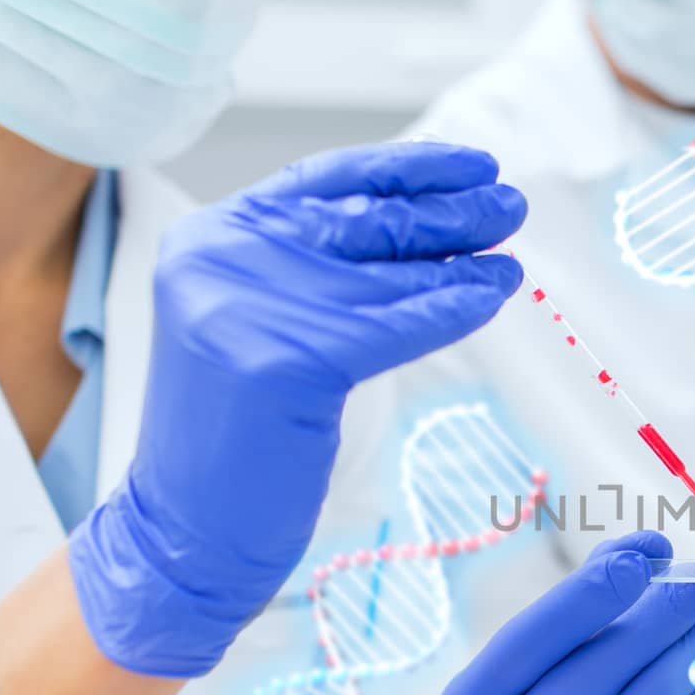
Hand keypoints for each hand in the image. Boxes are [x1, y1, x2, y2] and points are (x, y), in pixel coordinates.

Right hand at [69, 142, 525, 675]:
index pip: (328, 180)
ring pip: (388, 273)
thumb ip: (317, 273)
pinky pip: (398, 324)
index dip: (407, 168)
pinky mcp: (289, 358)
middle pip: (365, 218)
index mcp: (212, 237)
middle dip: (448, 211)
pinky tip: (493, 296)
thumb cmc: (234, 440)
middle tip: (511, 204)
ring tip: (512, 253)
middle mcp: (224, 255)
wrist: (182, 529)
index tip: (471, 164)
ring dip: (463, 257)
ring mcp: (251, 303)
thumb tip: (424, 232)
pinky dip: (453, 309)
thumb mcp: (263, 328)